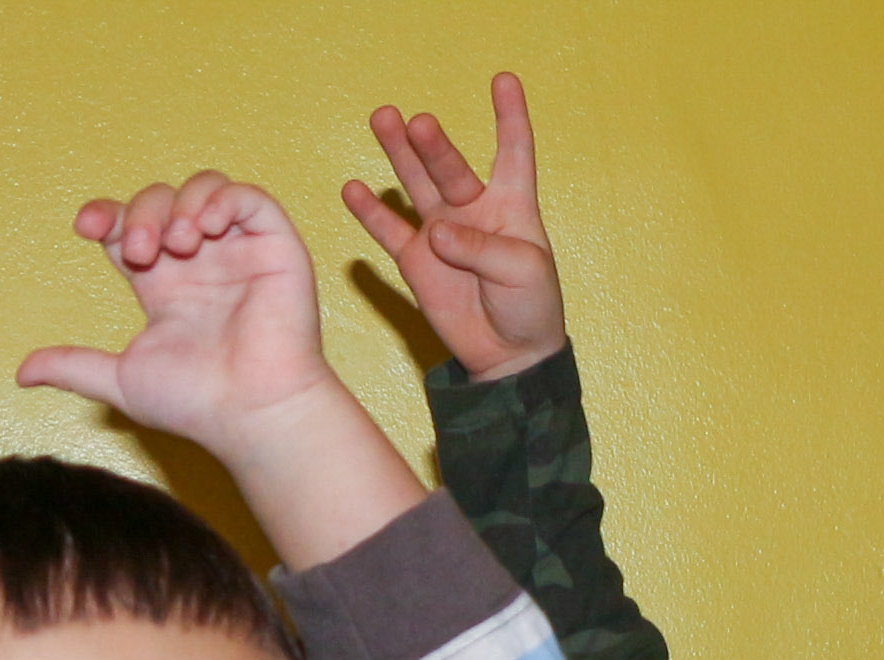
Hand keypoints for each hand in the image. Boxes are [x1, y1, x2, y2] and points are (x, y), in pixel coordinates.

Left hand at [17, 174, 418, 565]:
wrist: (252, 414)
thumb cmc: (198, 404)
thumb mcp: (122, 379)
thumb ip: (75, 366)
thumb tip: (21, 373)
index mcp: (165, 286)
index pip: (128, 227)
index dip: (107, 216)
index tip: (87, 228)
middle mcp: (200, 262)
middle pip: (159, 202)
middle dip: (141, 215)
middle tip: (142, 254)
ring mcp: (239, 252)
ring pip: (203, 188)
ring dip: (180, 205)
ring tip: (178, 243)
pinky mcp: (276, 248)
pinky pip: (249, 199)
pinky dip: (221, 200)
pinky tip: (205, 229)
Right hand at [339, 71, 569, 381]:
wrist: (509, 356)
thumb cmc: (531, 307)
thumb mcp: (522, 273)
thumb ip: (481, 249)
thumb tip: (436, 234)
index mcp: (512, 205)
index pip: (512, 151)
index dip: (510, 117)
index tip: (504, 80)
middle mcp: (473, 210)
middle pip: (450, 167)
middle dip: (433, 145)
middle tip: (418, 123)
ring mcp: (440, 232)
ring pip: (416, 184)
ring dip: (399, 154)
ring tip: (383, 119)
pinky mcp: (416, 260)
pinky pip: (389, 230)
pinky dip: (370, 211)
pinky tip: (353, 188)